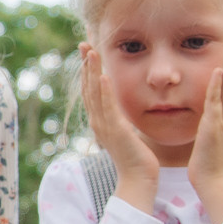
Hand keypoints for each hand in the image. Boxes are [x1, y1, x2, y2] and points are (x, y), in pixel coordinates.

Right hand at [81, 44, 161, 209]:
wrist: (138, 180)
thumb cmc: (138, 159)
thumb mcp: (129, 134)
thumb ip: (124, 120)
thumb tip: (125, 111)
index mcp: (101, 121)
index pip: (92, 90)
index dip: (89, 70)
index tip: (89, 52)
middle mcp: (98, 121)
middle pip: (88, 87)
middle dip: (86, 65)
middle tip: (84, 43)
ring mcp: (104, 126)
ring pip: (95, 94)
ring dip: (92, 72)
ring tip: (91, 52)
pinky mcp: (115, 131)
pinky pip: (108, 107)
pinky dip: (104, 91)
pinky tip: (103, 76)